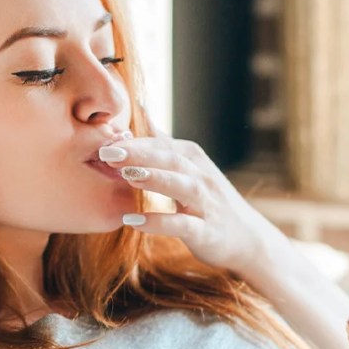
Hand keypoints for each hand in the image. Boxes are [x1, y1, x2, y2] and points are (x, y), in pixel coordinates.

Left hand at [100, 125, 285, 274]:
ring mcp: (206, 204)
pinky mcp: (207, 232)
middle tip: (107, 150)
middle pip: (171, 159)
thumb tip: (140, 108)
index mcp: (193, 159)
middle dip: (141, 153)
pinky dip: (159, 222)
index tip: (102, 138)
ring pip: (181, 186)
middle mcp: (201, 177)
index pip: (162, 144)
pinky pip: (182, 225)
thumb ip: (163, 142)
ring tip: (126, 174)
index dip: (134, 141)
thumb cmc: (209, 201)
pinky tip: (134, 221)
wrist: (247, 239)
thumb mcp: (189, 167)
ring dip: (155, 178)